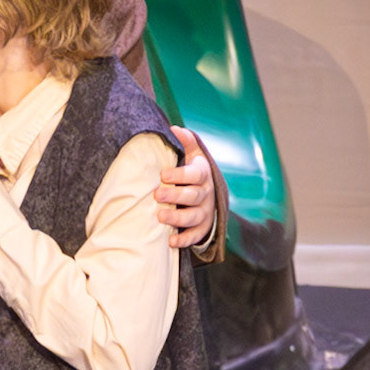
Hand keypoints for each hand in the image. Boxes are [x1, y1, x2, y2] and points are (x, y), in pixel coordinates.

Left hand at [154, 126, 214, 248]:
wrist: (212, 196)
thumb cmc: (195, 173)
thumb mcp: (195, 155)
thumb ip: (187, 142)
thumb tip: (174, 128)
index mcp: (202, 175)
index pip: (194, 174)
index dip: (180, 175)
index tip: (163, 174)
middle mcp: (206, 194)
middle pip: (193, 196)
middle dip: (175, 196)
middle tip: (157, 194)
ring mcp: (205, 212)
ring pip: (194, 217)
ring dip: (177, 218)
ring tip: (160, 217)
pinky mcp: (203, 228)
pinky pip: (196, 236)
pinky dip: (184, 240)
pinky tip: (171, 241)